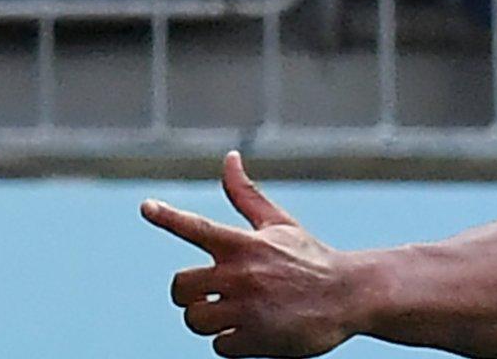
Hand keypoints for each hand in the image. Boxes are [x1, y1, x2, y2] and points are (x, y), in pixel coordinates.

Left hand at [141, 152, 354, 357]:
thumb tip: (229, 157)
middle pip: (181, 287)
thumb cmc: (310, 258)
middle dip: (189, 294)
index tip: (146, 206)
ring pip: (195, 319)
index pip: (197, 227)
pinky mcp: (255, 339)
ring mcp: (247, 308)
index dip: (169, 217)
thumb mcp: (278, 224)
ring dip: (210, 320)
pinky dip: (231, 341)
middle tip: (209, 294)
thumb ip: (246, 195)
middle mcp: (241, 274)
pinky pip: (219, 345)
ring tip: (234, 314)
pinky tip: (252, 330)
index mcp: (244, 244)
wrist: (350, 296)